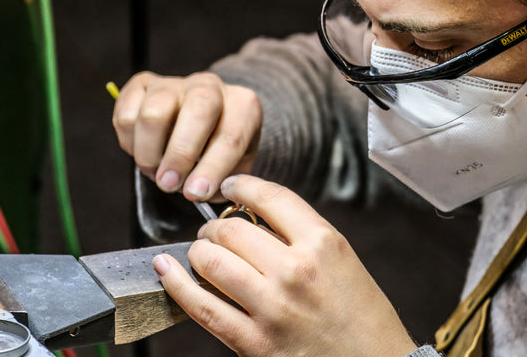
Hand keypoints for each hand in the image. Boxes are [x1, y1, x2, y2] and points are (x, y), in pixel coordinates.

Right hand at [112, 71, 261, 201]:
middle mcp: (210, 86)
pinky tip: (143, 153)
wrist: (199, 126)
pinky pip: (126, 115)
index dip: (212, 168)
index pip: (231, 135)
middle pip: (196, 111)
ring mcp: (174, 83)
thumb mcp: (234, 168)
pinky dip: (130, 144)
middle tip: (169, 185)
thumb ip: (223, 182)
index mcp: (242, 106)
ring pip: (153, 114)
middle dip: (179, 155)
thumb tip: (198, 191)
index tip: (196, 193)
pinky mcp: (142, 85)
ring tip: (156, 174)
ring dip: (150, 154)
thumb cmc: (218, 152)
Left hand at [152, 175, 416, 356]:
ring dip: (198, 251)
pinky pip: (201, 305)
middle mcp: (295, 270)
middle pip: (232, 229)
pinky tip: (166, 268)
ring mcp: (271, 307)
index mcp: (323, 243)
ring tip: (203, 253)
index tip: (231, 187)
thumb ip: (300, 234)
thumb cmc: (362, 317)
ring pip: (211, 260)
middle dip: (216, 227)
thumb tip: (254, 217)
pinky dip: (175, 283)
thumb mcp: (343, 261)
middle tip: (215, 232)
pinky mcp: (253, 342)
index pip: (270, 197)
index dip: (242, 185)